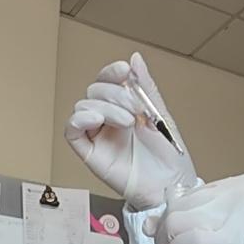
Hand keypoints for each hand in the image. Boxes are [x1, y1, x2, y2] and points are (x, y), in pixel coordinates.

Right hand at [63, 52, 196, 210]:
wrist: (170, 185)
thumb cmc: (169, 157)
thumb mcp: (160, 115)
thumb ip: (145, 88)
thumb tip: (135, 58)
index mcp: (125, 107)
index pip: (107, 81)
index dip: (112, 72)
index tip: (124, 72)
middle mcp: (108, 119)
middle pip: (95, 91)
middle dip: (115, 94)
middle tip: (135, 109)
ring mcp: (97, 135)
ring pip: (83, 107)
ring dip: (105, 108)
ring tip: (127, 122)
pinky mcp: (89, 152)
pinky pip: (72, 131)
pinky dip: (80, 120)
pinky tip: (97, 120)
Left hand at [153, 173, 243, 243]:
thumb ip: (239, 217)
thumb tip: (207, 231)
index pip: (199, 192)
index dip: (182, 213)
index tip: (175, 232)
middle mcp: (235, 191)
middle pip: (183, 203)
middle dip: (168, 227)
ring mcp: (228, 214)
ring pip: (176, 219)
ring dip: (167, 242)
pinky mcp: (223, 242)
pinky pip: (183, 240)